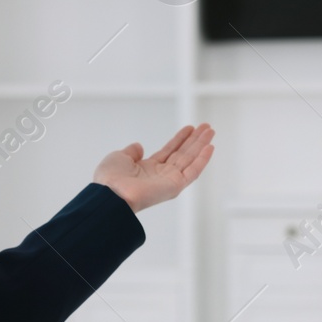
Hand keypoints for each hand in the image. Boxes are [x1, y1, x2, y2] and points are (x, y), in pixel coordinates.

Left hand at [92, 123, 214, 213]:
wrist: (111, 194)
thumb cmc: (110, 179)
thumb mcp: (119, 158)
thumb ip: (131, 152)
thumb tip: (139, 146)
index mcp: (148, 169)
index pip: (169, 151)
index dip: (180, 139)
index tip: (190, 128)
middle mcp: (161, 174)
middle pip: (183, 154)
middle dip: (195, 140)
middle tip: (207, 127)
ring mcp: (169, 181)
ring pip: (190, 159)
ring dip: (202, 145)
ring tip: (211, 131)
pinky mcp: (175, 186)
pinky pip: (192, 171)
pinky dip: (202, 159)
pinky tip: (210, 147)